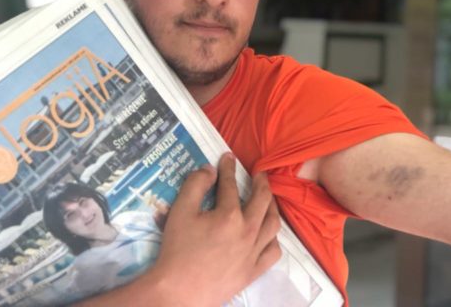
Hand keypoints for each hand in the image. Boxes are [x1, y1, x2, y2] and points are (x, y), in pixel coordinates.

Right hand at [146, 153, 281, 306]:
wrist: (178, 292)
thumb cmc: (177, 250)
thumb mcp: (180, 211)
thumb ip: (195, 185)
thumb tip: (209, 169)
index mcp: (229, 215)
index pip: (231, 185)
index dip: (229, 168)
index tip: (229, 157)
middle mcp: (247, 231)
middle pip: (262, 200)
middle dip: (261, 183)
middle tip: (259, 174)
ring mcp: (253, 252)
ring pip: (273, 224)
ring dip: (272, 207)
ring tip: (268, 199)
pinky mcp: (253, 271)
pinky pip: (273, 252)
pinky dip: (274, 239)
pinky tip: (268, 234)